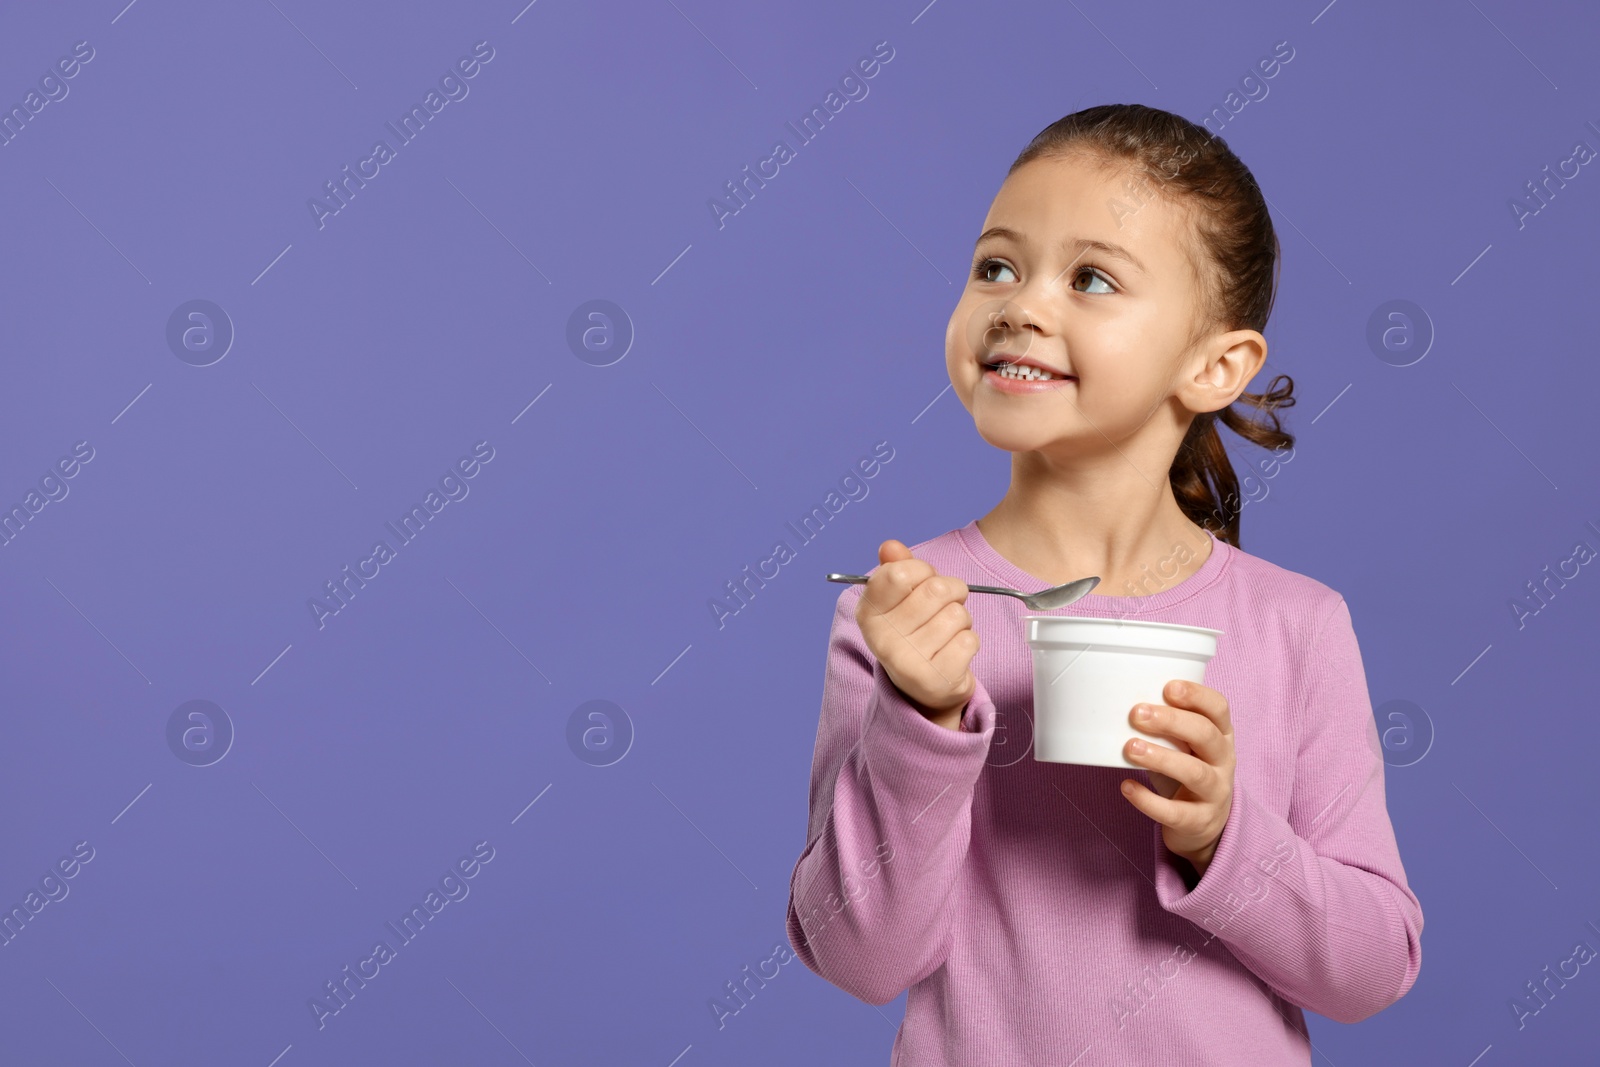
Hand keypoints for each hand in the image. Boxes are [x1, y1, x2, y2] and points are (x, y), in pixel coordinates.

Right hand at [855, 539, 979, 730]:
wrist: (924, 689)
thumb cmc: (915, 634)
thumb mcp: (900, 600)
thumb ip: (897, 568)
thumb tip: (890, 546)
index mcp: (868, 613)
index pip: (899, 571)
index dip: (922, 570)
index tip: (923, 582)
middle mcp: (882, 638)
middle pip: (936, 589)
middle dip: (951, 593)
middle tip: (943, 608)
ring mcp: (907, 662)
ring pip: (957, 614)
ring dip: (961, 620)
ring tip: (947, 634)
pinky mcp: (935, 679)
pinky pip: (969, 639)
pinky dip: (969, 641)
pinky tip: (953, 653)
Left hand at [1119, 679, 1235, 879]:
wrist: (1205, 826)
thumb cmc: (1188, 770)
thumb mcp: (1186, 746)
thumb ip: (1166, 726)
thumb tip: (1119, 704)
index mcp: (1221, 735)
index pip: (1219, 708)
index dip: (1197, 695)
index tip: (1168, 687)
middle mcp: (1224, 761)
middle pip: (1205, 735)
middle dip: (1171, 721)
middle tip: (1137, 714)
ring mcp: (1215, 792)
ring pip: (1194, 772)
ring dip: (1160, 757)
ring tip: (1130, 748)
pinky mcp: (1199, 821)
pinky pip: (1175, 812)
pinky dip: (1149, 800)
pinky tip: (1127, 787)